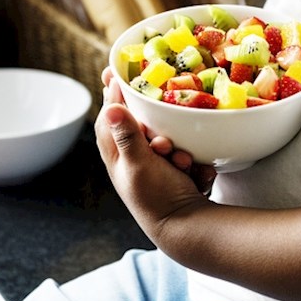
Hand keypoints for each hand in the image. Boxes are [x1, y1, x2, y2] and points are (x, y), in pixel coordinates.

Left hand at [100, 67, 215, 192]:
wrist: (186, 227)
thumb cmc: (155, 197)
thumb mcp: (139, 163)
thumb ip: (127, 135)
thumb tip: (110, 106)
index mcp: (116, 153)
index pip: (109, 115)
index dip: (113, 93)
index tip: (118, 73)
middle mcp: (132, 156)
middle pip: (141, 123)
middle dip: (158, 126)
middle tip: (165, 140)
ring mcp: (156, 163)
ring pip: (168, 136)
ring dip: (178, 146)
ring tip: (180, 162)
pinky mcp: (176, 168)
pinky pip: (186, 151)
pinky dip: (190, 160)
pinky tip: (192, 171)